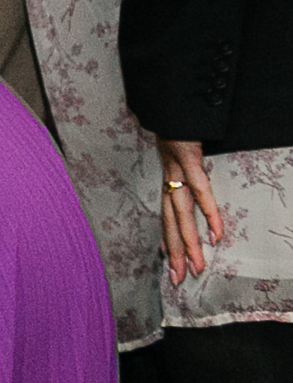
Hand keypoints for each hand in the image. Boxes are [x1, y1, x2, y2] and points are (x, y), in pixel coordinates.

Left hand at [158, 136, 225, 282]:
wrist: (171, 103)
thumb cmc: (179, 131)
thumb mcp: (181, 158)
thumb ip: (185, 179)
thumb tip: (190, 199)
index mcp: (168, 182)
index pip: (166, 218)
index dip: (168, 241)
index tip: (170, 266)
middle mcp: (168, 180)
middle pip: (170, 222)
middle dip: (175, 252)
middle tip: (180, 279)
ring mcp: (176, 170)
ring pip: (181, 212)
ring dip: (189, 241)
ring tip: (197, 265)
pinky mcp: (186, 158)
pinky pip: (199, 189)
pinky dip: (208, 211)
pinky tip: (216, 232)